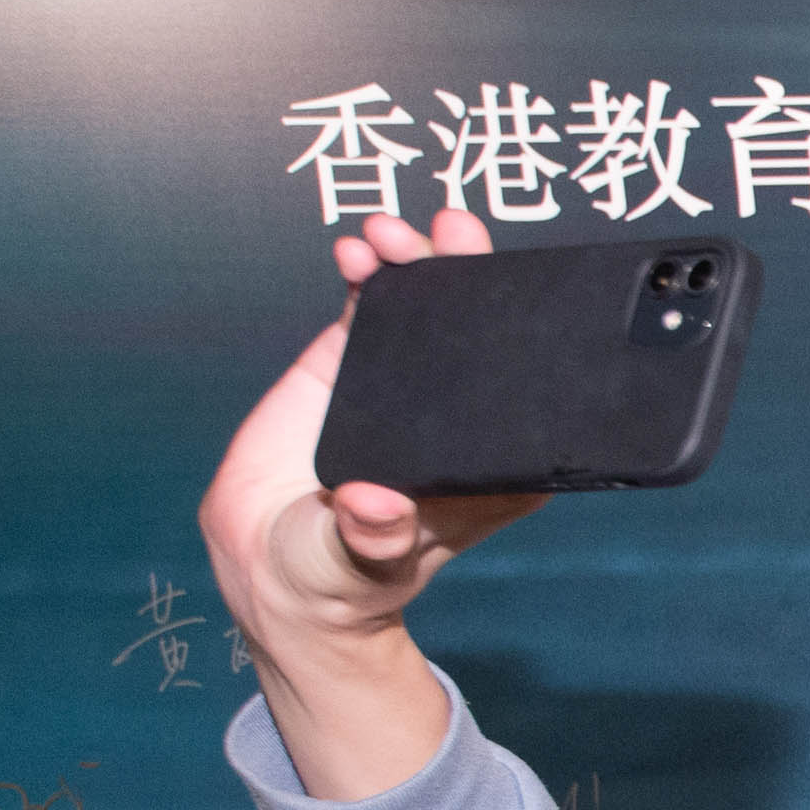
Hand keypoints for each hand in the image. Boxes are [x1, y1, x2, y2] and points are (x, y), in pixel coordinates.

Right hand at [197, 207, 540, 799]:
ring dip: (417, 262)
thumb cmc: (339, 574)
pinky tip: (359, 250)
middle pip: (484, 336)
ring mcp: (409, 387)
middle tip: (456, 235)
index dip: (534, 338)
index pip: (535, 396)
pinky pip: (371, 309)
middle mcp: (463, 419)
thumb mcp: (360, 561)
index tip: (526, 290)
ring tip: (395, 236)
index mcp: (495, 467)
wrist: (274, 568)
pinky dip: (369, 274)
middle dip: (475, 277)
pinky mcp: (354, 368)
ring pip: (429, 311)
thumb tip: (378, 505)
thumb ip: (371, 537)